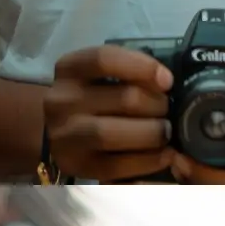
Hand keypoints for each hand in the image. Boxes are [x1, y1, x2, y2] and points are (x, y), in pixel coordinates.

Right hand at [43, 47, 173, 181]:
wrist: (56, 133)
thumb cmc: (91, 99)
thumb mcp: (99, 76)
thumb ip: (128, 73)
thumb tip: (167, 83)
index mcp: (70, 69)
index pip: (105, 59)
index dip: (143, 67)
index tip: (167, 80)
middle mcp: (62, 101)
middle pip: (124, 99)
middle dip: (157, 105)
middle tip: (167, 110)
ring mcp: (66, 136)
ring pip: (113, 133)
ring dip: (152, 133)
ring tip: (165, 132)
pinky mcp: (77, 166)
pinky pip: (117, 166)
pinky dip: (149, 160)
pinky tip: (164, 154)